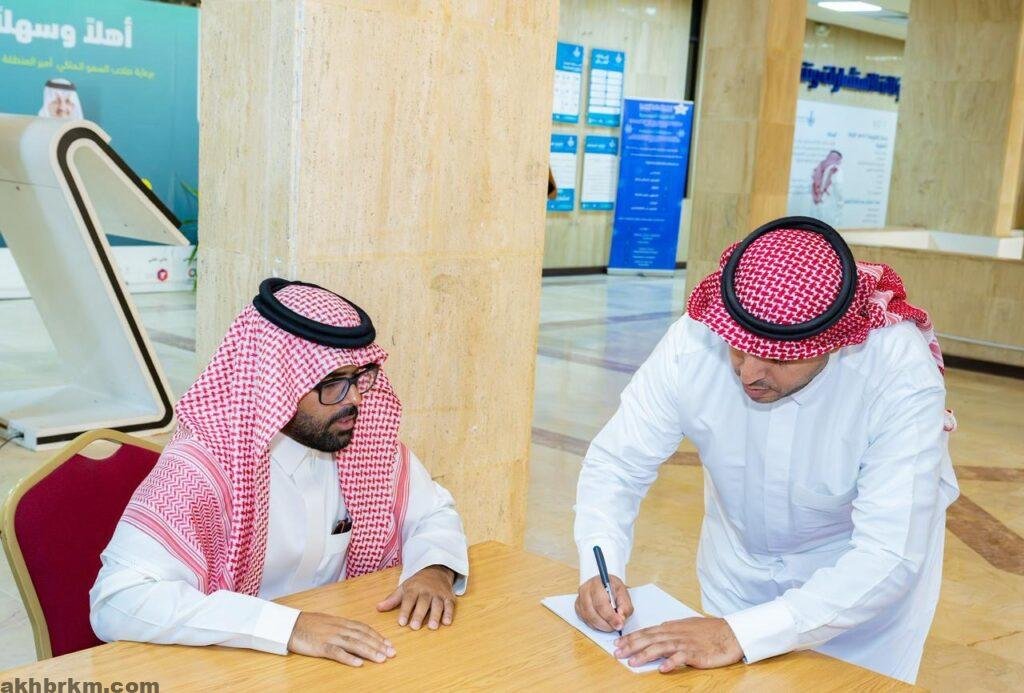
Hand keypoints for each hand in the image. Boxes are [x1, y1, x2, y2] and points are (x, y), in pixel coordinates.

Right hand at [287, 611, 395, 665]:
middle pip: (363, 637)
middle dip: (379, 645)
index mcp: (341, 622)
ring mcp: (331, 637)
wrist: (289, 625)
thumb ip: (342, 626)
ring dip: (369, 651)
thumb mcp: (328, 621)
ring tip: (381, 658)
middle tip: (391, 652)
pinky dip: (348, 658)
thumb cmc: (308, 624)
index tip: (388, 643)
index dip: (377, 636)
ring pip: (354, 644)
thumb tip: (356, 632)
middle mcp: (339, 628)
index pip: (364, 628)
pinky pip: (337, 653)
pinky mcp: (321, 647)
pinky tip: (359, 663)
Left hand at [376, 564, 456, 629]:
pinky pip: (449, 605)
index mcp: (413, 589)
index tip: (401, 622)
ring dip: (435, 615)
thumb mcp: (403, 588)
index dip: (405, 611)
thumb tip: (378, 608)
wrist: (436, 571)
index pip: (408, 600)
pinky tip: (447, 622)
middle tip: (415, 627)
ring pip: (437, 604)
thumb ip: (392, 599)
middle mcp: (426, 591)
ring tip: (432, 627)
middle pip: (423, 603)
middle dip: (419, 614)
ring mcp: (438, 594)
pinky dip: (449, 613)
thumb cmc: (417, 584)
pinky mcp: (449, 597)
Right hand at [575, 574, 633, 631]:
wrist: (604, 585)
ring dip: (601, 626)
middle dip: (606, 624)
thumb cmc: (613, 588)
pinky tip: (603, 622)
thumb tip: (621, 618)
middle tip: (616, 627)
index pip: (601, 604)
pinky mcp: (578, 607)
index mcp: (597, 583)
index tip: (619, 625)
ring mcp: (580, 599)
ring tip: (611, 625)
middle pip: (592, 613)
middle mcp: (585, 590)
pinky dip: (595, 625)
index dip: (610, 617)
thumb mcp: (624, 593)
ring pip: (588, 618)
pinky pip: (585, 620)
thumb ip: (625, 606)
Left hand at [614, 616, 742, 671]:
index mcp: (672, 627)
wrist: (731, 633)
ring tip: (632, 662)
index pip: (647, 631)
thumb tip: (660, 627)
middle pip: (649, 639)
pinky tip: (662, 669)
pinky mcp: (696, 653)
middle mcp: (676, 633)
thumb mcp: (687, 625)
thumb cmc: (710, 630)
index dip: (631, 637)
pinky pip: (681, 658)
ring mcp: (685, 643)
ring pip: (661, 647)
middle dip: (632, 646)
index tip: (618, 643)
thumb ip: (673, 627)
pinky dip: (671, 663)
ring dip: (645, 654)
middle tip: (617, 653)